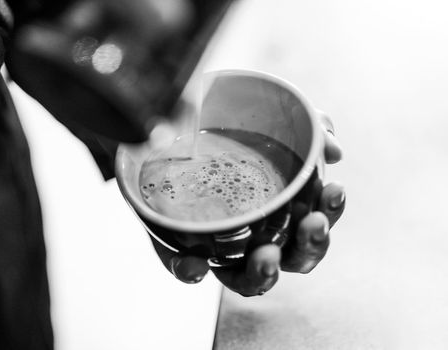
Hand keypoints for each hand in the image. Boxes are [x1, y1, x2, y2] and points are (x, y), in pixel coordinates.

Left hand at [152, 113, 344, 295]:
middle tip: (314, 223)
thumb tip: (335, 150)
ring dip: (264, 273)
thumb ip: (312, 129)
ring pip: (251, 279)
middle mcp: (260, 237)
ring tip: (268, 257)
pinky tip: (196, 266)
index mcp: (284, 214)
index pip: (315, 223)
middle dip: (311, 246)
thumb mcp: (277, 123)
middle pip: (296, 258)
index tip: (334, 188)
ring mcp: (225, 249)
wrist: (178, 134)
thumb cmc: (237, 139)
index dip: (330, 212)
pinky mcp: (185, 252)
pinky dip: (193, 272)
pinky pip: (189, 271)